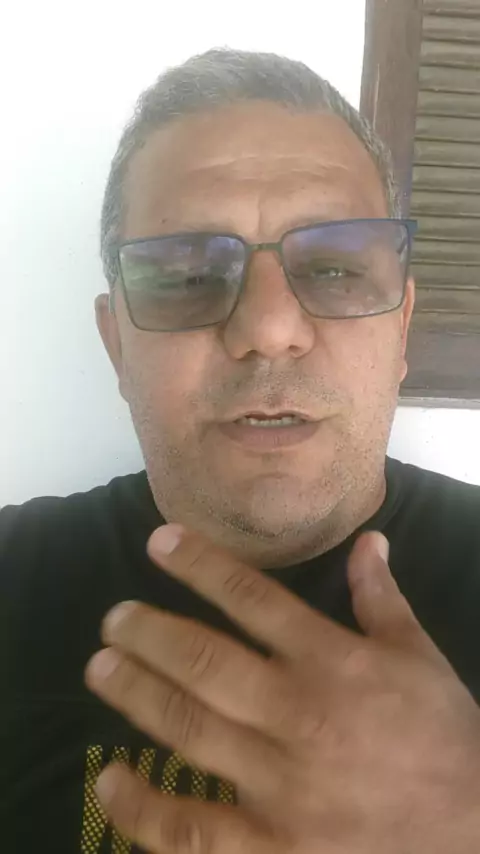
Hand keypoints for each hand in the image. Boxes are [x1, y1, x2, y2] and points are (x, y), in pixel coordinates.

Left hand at [85, 525, 479, 852]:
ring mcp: (281, 785)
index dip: (200, 565)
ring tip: (102, 667)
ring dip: (136, 694)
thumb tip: (368, 540)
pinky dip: (143, 807)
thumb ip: (382, 597)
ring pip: (188, 730)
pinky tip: (112, 779)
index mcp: (334, 662)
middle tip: (114, 619)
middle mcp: (300, 715)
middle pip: (204, 663)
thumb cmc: (441, 735)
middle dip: (149, 633)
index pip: (253, 599)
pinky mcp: (271, 847)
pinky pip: (191, 830)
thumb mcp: (418, 656)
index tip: (159, 542)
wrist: (474, 830)